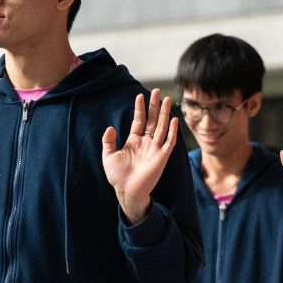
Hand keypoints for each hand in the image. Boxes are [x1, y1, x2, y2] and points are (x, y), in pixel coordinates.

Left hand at [102, 89, 179, 224]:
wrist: (127, 191)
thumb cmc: (117, 177)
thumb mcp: (108, 156)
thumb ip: (108, 141)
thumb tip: (110, 127)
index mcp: (134, 141)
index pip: (139, 121)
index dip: (140, 109)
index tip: (139, 96)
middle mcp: (146, 143)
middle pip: (152, 120)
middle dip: (154, 106)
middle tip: (156, 91)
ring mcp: (155, 149)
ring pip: (162, 127)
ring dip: (164, 113)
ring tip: (166, 99)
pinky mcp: (162, 157)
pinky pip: (169, 142)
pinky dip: (173, 131)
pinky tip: (174, 119)